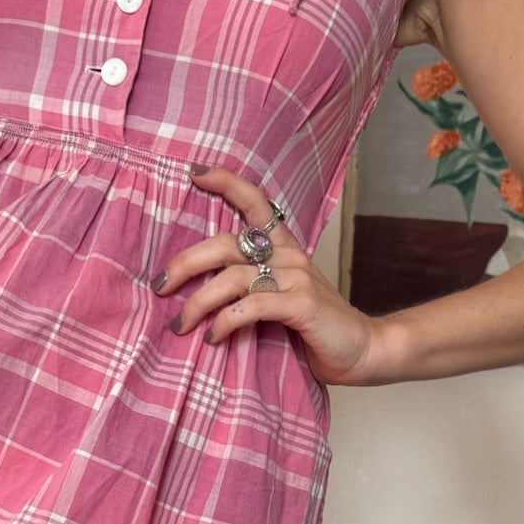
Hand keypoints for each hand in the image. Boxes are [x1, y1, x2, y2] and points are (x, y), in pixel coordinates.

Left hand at [150, 162, 390, 387]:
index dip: (225, 182)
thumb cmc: (316, 329)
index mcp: (285, 248)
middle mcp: (289, 255)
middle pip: (225, 243)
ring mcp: (297, 278)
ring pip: (232, 277)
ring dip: (199, 302)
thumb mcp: (283, 300)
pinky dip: (225, 321)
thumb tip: (198, 292)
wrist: (363, 351)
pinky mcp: (302, 305)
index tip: (194, 172)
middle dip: (186, 263)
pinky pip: (251, 306)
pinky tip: (213, 336)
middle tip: (160, 286)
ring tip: (181, 325)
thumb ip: (252, 287)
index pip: (255, 202)